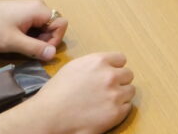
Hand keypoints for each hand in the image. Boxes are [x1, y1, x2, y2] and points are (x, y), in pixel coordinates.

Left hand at [0, 0, 67, 60]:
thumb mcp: (12, 42)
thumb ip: (34, 48)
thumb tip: (53, 54)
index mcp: (39, 9)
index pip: (61, 24)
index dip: (54, 40)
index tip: (40, 51)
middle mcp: (38, 5)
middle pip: (52, 24)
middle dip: (44, 40)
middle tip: (28, 49)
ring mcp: (30, 6)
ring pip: (43, 25)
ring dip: (36, 37)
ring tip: (19, 44)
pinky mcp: (22, 10)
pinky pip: (35, 22)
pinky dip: (30, 33)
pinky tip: (16, 38)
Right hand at [10, 52, 134, 133]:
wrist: (47, 117)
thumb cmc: (55, 93)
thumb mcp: (74, 67)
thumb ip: (94, 65)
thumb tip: (107, 66)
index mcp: (99, 61)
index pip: (121, 59)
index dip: (114, 68)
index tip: (107, 76)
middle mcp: (110, 75)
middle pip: (128, 75)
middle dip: (119, 82)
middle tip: (105, 91)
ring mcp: (114, 94)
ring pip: (130, 91)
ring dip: (121, 96)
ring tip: (104, 102)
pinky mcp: (116, 113)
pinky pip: (127, 107)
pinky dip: (118, 110)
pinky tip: (104, 112)